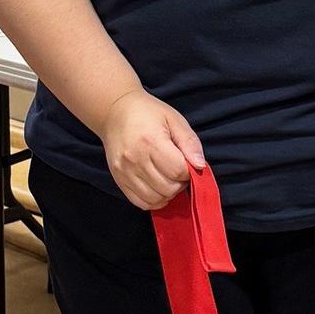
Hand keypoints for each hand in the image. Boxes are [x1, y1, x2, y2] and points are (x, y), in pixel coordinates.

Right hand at [100, 90, 206, 210]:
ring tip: (168, 178)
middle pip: (168, 188)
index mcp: (151, 142)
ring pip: (155, 199)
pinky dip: (154, 200)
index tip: (187, 163)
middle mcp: (135, 160)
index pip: (178, 171)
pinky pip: (140, 202)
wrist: (115, 111)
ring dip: (168, 193)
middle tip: (178, 171)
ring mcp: (124, 172)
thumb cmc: (148, 113)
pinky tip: (157, 187)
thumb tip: (200, 166)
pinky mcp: (118, 180)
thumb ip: (189, 142)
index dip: (189, 171)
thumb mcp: (174, 119)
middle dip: (180, 183)